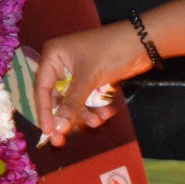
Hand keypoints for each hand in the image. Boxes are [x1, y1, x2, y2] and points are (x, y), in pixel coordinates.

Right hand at [34, 21, 149, 146]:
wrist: (142, 42)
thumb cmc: (110, 51)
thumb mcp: (88, 78)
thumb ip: (71, 104)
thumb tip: (56, 128)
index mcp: (53, 56)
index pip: (42, 89)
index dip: (44, 112)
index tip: (47, 132)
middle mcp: (61, 64)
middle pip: (58, 98)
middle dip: (66, 117)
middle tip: (62, 141)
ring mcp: (78, 72)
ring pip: (74, 102)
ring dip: (85, 114)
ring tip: (98, 122)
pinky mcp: (92, 79)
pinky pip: (88, 100)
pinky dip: (96, 108)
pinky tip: (108, 113)